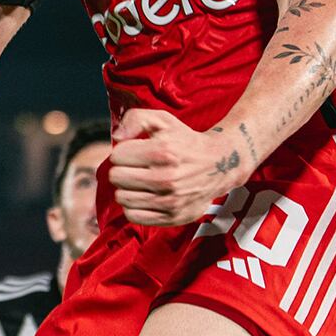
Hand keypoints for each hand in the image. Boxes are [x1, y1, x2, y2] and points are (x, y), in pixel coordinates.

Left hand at [109, 109, 246, 226]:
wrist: (218, 165)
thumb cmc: (184, 141)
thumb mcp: (163, 120)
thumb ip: (135, 119)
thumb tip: (117, 137)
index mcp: (163, 151)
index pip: (117, 156)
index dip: (123, 152)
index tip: (134, 152)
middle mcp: (166, 178)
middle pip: (116, 177)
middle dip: (122, 170)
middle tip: (135, 168)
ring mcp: (170, 200)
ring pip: (122, 198)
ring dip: (127, 189)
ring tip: (140, 182)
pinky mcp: (172, 217)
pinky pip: (133, 216)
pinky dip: (134, 206)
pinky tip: (144, 196)